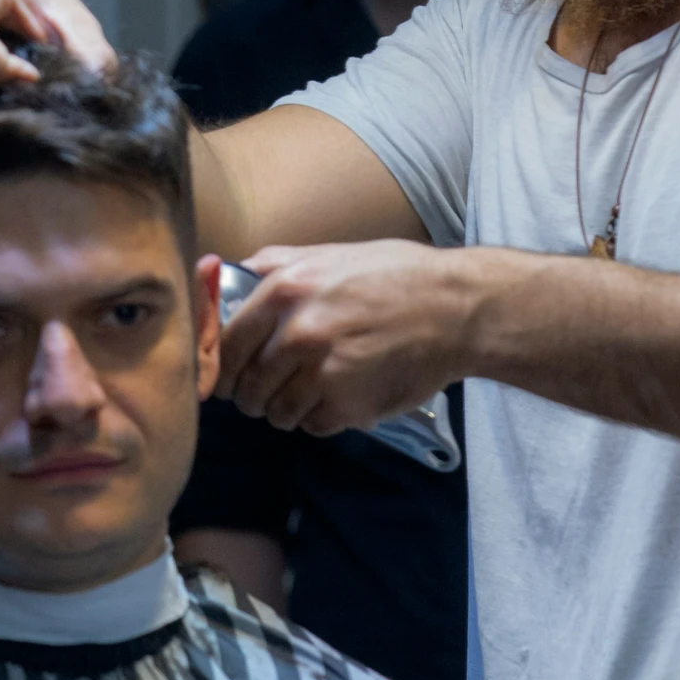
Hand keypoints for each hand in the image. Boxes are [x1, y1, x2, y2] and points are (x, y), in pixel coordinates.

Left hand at [217, 240, 499, 435]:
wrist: (456, 308)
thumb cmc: (396, 275)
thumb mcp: (330, 254)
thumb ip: (275, 264)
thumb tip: (229, 273)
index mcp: (284, 290)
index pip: (226, 344)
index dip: (222, 365)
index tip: (229, 373)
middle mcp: (297, 332)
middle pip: (245, 386)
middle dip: (252, 393)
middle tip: (269, 389)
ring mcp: (322, 372)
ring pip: (275, 412)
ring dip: (285, 409)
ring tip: (308, 394)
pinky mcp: (348, 405)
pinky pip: (311, 425)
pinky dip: (319, 419)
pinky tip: (337, 400)